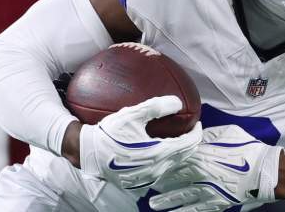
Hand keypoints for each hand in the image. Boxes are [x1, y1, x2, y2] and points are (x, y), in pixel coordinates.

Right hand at [78, 95, 201, 195]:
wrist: (88, 154)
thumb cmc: (109, 133)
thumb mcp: (131, 115)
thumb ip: (156, 107)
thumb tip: (177, 102)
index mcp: (157, 153)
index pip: (188, 144)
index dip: (196, 132)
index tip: (197, 122)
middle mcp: (156, 169)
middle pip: (184, 156)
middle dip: (191, 142)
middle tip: (190, 129)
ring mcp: (148, 178)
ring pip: (173, 164)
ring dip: (179, 152)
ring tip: (178, 138)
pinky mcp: (140, 183)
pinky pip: (161, 171)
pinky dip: (167, 160)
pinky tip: (162, 150)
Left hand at [149, 125, 283, 211]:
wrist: (265, 171)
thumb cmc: (247, 148)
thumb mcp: (226, 132)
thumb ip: (207, 134)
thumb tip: (193, 130)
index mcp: (201, 152)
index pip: (174, 157)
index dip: (160, 161)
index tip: (150, 162)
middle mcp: (199, 171)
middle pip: (172, 177)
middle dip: (158, 181)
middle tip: (145, 184)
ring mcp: (206, 189)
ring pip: (178, 196)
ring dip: (164, 200)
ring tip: (152, 204)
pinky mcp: (214, 203)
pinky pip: (193, 210)